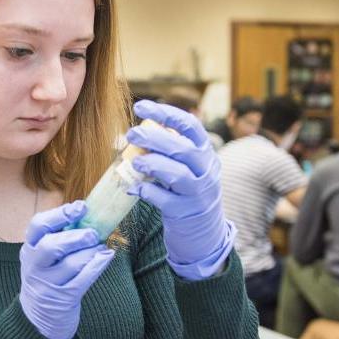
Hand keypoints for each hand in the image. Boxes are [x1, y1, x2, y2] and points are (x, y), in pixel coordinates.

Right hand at [19, 201, 114, 338]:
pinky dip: (97, 265)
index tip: (81, 207)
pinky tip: (106, 257)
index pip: (38, 226)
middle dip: (75, 237)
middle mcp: (35, 267)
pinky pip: (83, 280)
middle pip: (51, 245)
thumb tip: (87, 214)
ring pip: (71, 263)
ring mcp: (48, 284)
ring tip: (100, 247)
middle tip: (93, 233)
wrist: (37, 320)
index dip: (59, 214)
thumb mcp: (43, 259)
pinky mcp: (63, 299)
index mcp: (29, 249)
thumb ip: (58, 238)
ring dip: (90, 252)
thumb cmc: (46, 279)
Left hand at [125, 100, 234, 278]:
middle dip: (154, 138)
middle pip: (182, 149)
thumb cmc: (185, 191)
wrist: (203, 232)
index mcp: (205, 153)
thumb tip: (138, 131)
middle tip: (131, 134)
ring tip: (135, 161)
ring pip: (178, 174)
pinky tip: (134, 187)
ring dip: (154, 164)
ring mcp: (198, 194)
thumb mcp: (186, 167)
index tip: (141, 107)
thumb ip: (169, 150)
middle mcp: (206, 171)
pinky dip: (148, 191)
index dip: (166, 114)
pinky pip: (166, 200)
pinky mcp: (185, 213)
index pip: (190, 126)